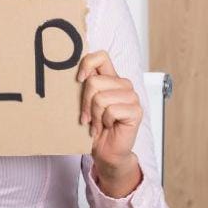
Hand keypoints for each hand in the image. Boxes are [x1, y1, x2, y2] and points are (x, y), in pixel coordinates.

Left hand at [77, 50, 143, 197]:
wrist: (106, 152)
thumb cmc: (95, 128)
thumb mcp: (85, 104)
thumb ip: (83, 86)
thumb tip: (71, 74)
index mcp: (111, 78)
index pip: (101, 56)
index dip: (87, 64)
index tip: (78, 80)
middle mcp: (123, 84)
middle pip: (94, 82)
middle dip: (85, 103)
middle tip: (87, 117)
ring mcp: (132, 97)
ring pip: (101, 98)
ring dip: (95, 116)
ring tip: (97, 124)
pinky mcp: (136, 111)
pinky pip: (111, 110)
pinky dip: (104, 122)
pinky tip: (107, 127)